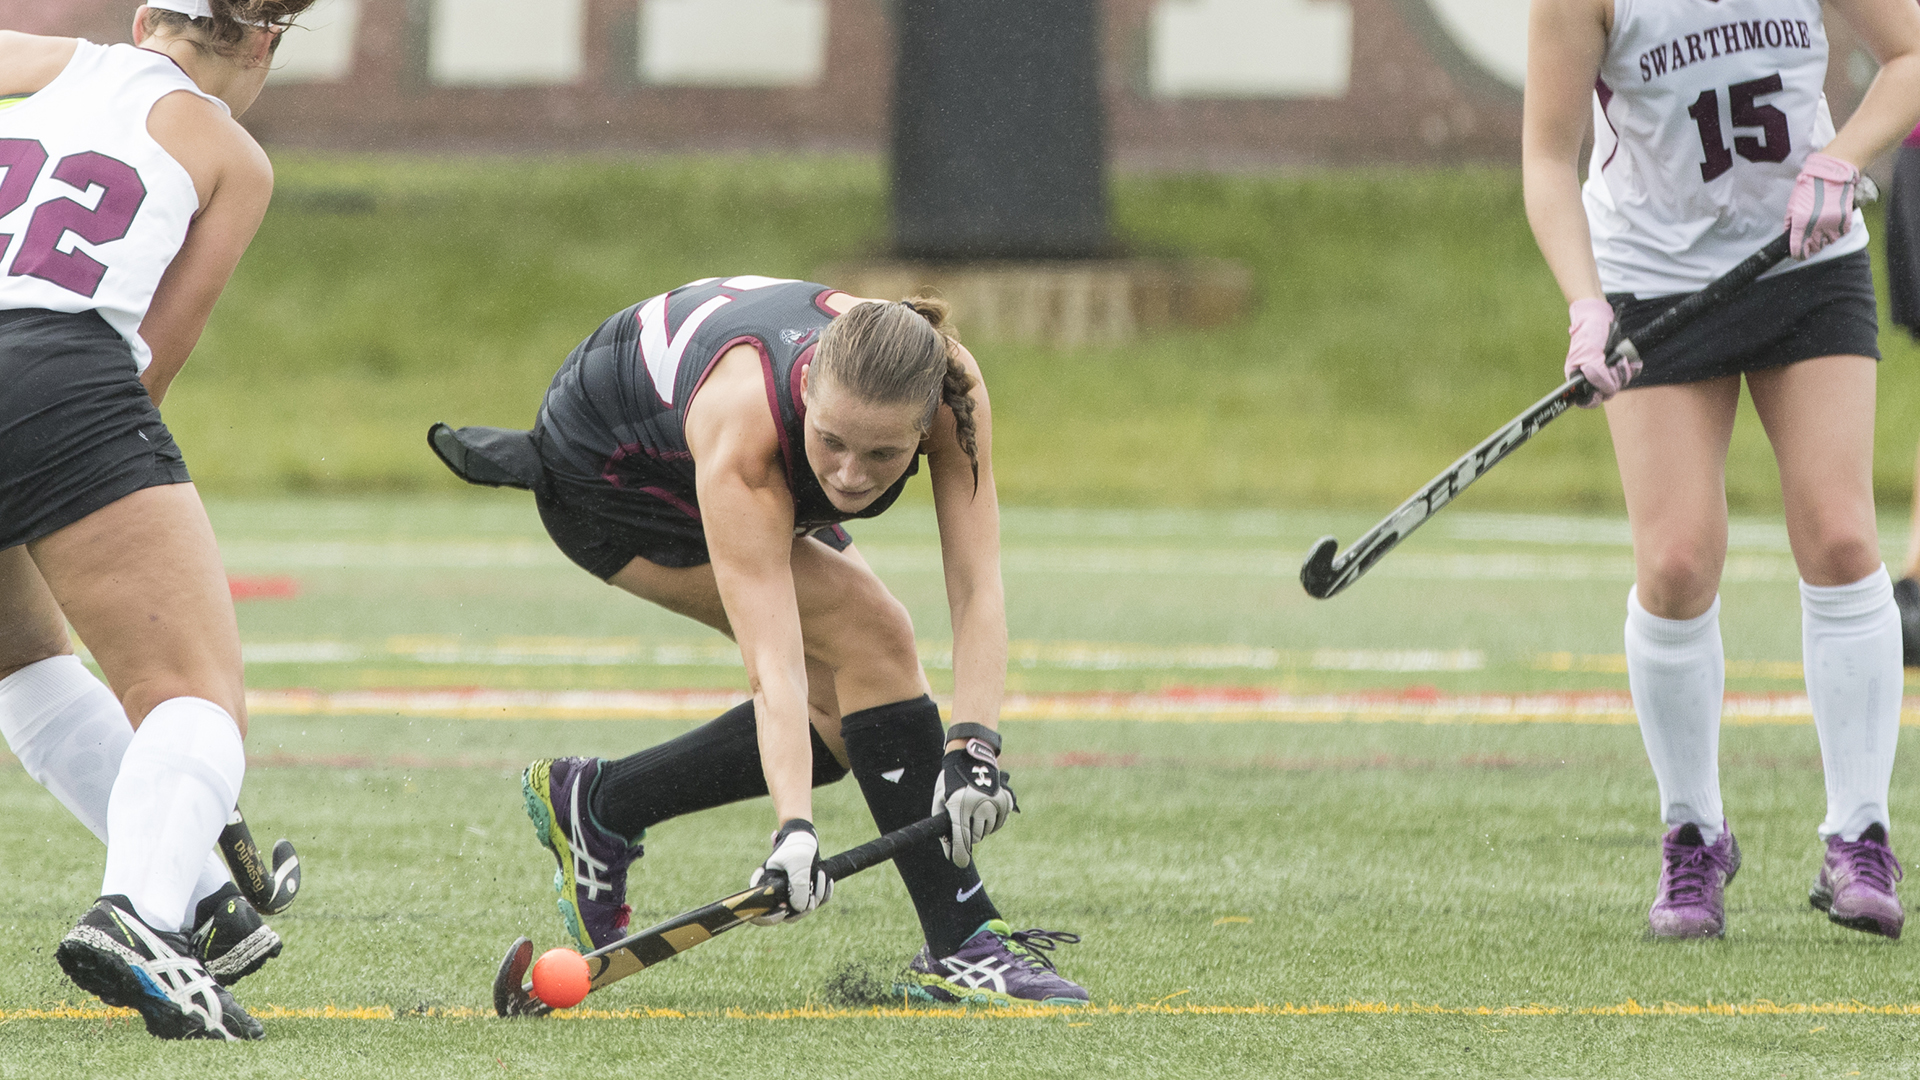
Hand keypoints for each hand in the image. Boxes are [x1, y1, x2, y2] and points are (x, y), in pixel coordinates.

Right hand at [749, 819, 830, 924]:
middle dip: (802, 907)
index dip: (770, 917)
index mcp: (765, 886)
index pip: (759, 914)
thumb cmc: (797, 845)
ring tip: (819, 873)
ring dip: (816, 895)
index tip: (784, 908)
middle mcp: (776, 893)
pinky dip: (824, 893)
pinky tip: (826, 879)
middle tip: (811, 893)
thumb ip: (798, 886)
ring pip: (803, 910)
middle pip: (786, 916)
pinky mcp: (804, 892)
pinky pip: (815, 902)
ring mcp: (790, 894)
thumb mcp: (798, 863)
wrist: (807, 835)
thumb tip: (801, 909)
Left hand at [931, 737, 1017, 868]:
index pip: (962, 840)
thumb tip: (950, 853)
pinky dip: (992, 821)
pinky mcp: (1005, 801)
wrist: (970, 758)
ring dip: (981, 828)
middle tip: (964, 823)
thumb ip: (943, 828)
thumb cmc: (950, 781)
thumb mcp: (939, 801)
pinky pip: (1000, 822)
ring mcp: (994, 803)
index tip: (959, 863)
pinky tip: (985, 810)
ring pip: (988, 831)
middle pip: (976, 838)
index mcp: (959, 807)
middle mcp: (979, 806)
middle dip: (969, 836)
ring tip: (973, 812)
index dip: (959, 855)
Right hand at [1563, 298, 1634, 406]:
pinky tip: (1630, 361)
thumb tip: (1605, 391)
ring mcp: (1606, 372)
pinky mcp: (1617, 366)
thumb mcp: (1589, 355)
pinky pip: (1629, 375)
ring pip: (1619, 384)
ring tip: (1619, 357)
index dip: (1594, 398)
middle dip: (1613, 378)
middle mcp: (1592, 378)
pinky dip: (1632, 368)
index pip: (1587, 400)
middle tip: (1611, 364)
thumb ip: (1597, 376)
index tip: (1600, 391)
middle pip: (1607, 392)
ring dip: (1622, 370)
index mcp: (1578, 379)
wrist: (1599, 317)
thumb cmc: (1589, 334)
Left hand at [1786, 152, 1858, 259]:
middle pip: (1814, 249)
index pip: (1799, 249)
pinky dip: (1836, 234)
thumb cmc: (1809, 187)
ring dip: (1824, 241)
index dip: (1797, 254)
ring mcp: (1832, 225)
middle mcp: (1817, 227)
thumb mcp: (1792, 205)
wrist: (1831, 175)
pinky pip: (1841, 235)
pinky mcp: (1845, 220)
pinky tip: (1831, 226)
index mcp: (1801, 224)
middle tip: (1809, 241)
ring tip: (1820, 232)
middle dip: (1810, 247)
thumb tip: (1788, 234)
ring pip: (1828, 243)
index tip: (1798, 254)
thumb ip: (1789, 222)